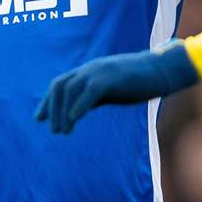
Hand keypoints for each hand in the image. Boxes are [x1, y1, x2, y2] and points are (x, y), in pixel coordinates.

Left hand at [34, 43, 198, 133]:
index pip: (60, 83)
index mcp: (89, 72)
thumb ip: (94, 98)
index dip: (48, 101)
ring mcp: (100, 71)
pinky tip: (74, 120)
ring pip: (70, 89)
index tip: (39, 118)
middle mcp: (90, 69)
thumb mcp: (112, 90)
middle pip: (60, 85)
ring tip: (63, 131)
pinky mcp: (111, 78)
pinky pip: (89, 92)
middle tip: (52, 129)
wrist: (162, 70)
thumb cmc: (139, 82)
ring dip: (63, 112)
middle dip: (52, 108)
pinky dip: (78, 106)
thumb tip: (77, 112)